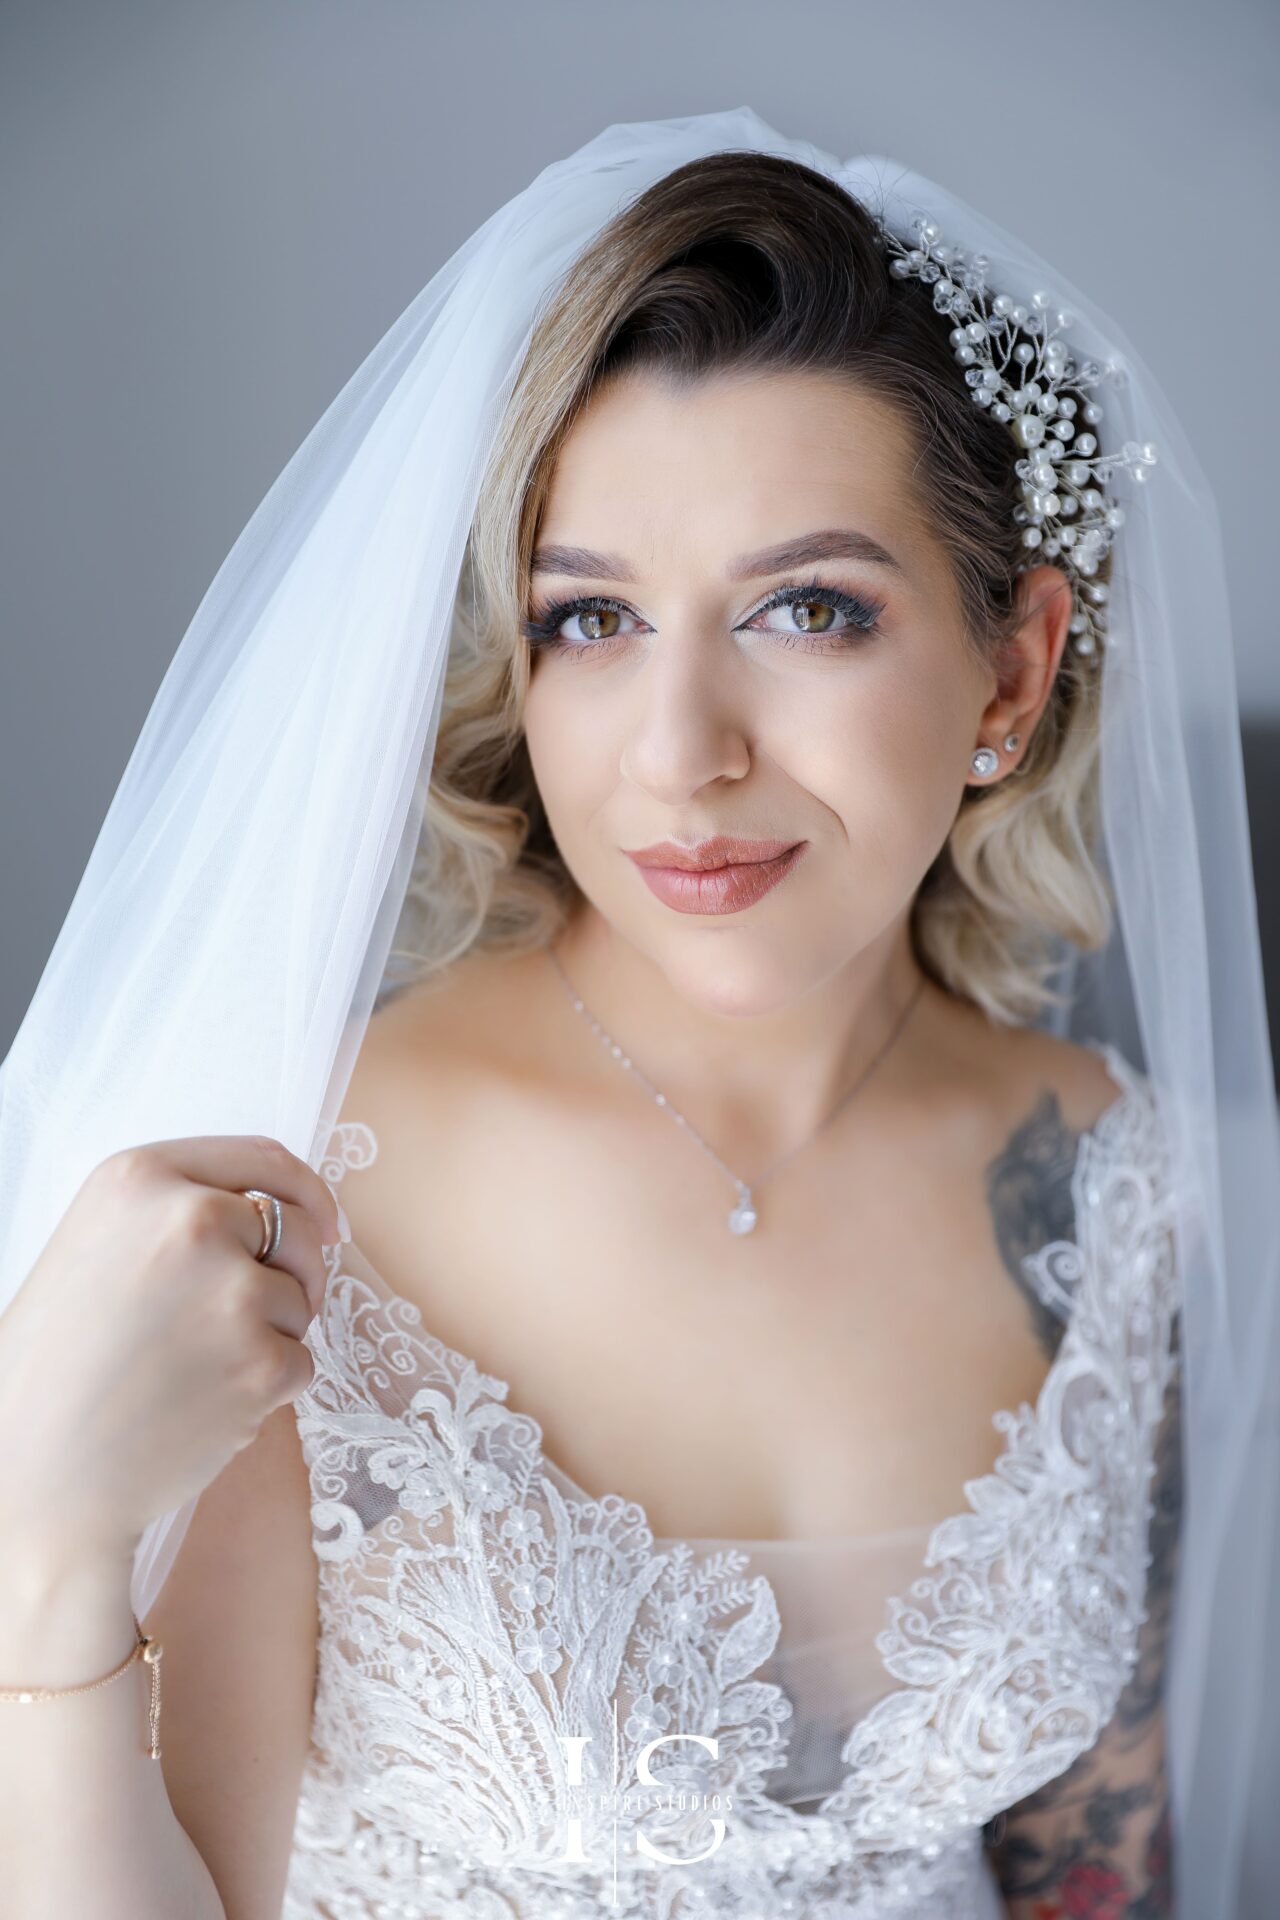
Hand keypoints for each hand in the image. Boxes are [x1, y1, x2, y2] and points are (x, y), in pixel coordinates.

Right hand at [0, 1135, 342, 1561]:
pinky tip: (204, 1405)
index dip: (307, 1192)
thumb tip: (279, 1211)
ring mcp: (232, 1291)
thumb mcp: (98, 1246)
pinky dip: (269, 1388)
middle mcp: (192, 1220)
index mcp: (140, 1178)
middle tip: (241, 1320)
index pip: (263, 1159)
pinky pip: (302, 1362)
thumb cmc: (60, 1366)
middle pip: (297, 1230)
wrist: (38, 1474)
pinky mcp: (262, 1362)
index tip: (328, 1222)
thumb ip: (177, 1212)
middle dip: (293, 1272)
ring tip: (191, 1368)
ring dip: (270, 1334)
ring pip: (301, 1300)